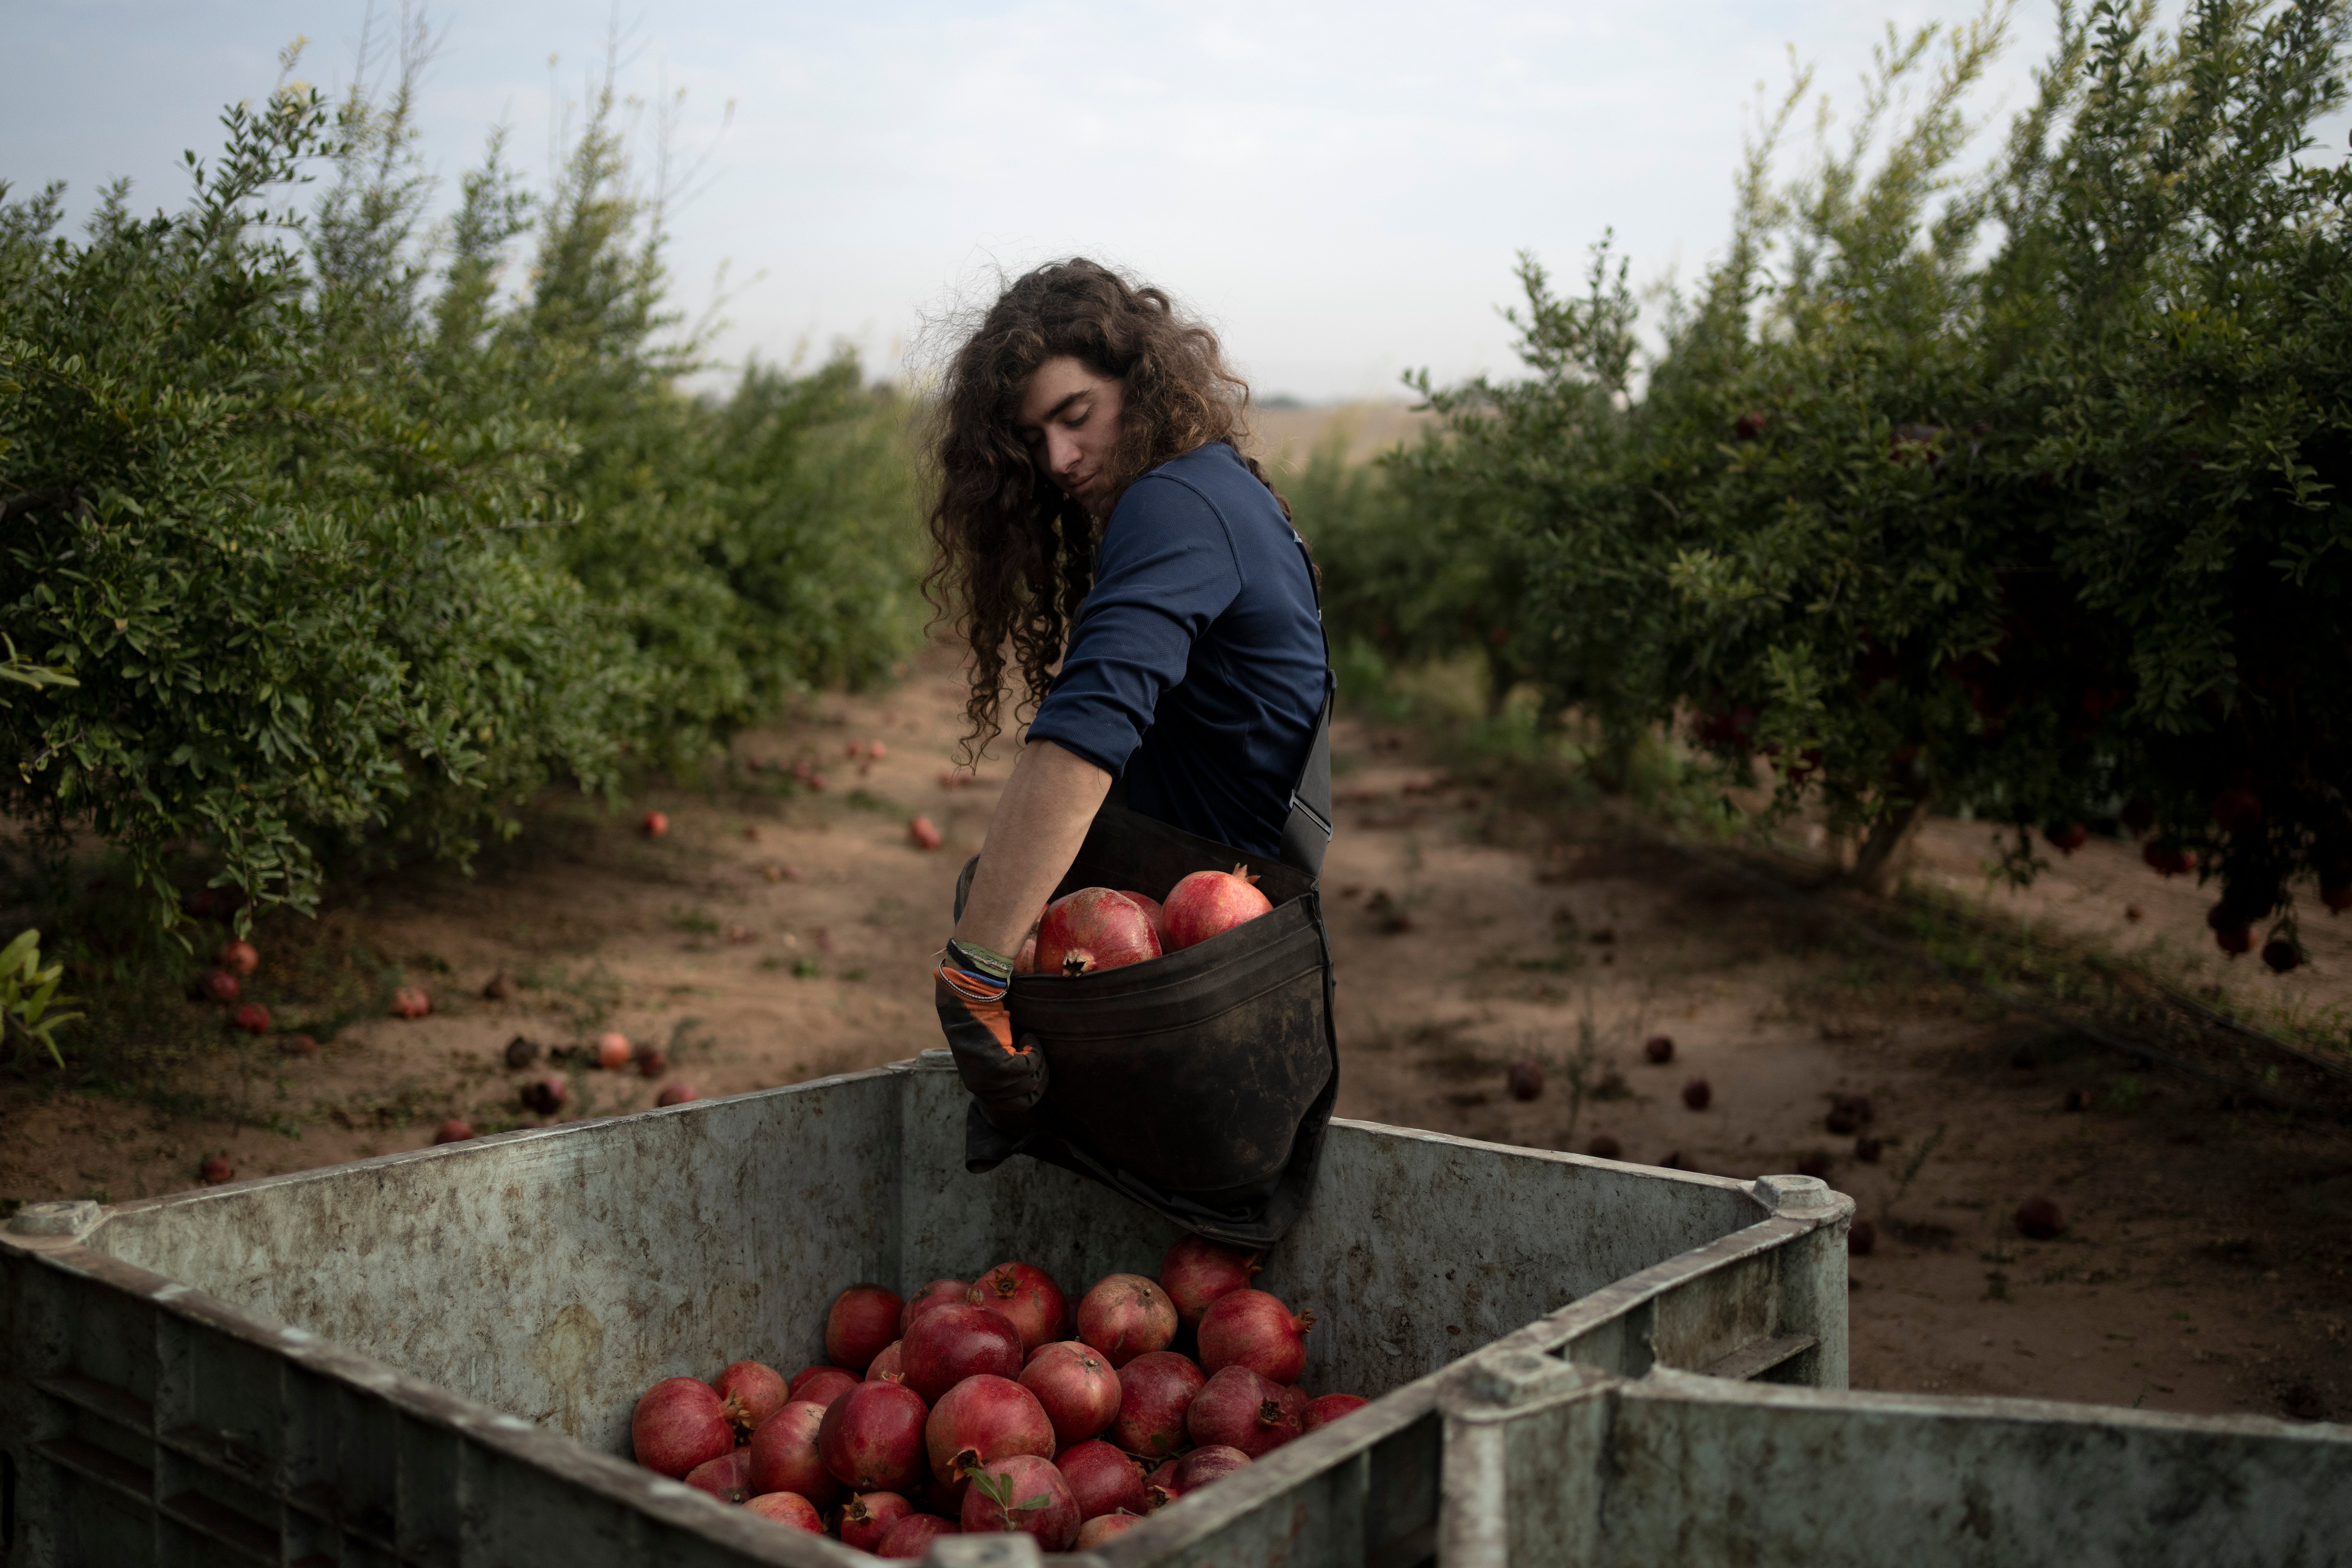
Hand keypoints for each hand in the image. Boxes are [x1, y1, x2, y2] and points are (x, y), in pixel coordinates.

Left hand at [935, 940, 1047, 1137]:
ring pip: (1030, 1082)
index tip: (1037, 1064)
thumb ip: (1011, 1072)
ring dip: (1037, 1059)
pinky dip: (1035, 1050)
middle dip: (1040, 1074)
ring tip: (1027, 1039)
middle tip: (1035, 1051)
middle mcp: (981, 1089)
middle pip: (1028, 1097)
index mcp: (980, 1089)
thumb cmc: (986, 1021)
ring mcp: (986, 1080)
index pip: (1019, 1104)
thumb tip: (1036, 1083)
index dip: (1035, 1086)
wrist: (969, 998)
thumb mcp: (998, 1054)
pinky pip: (1028, 1067)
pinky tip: (1027, 1035)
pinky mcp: (994, 1066)